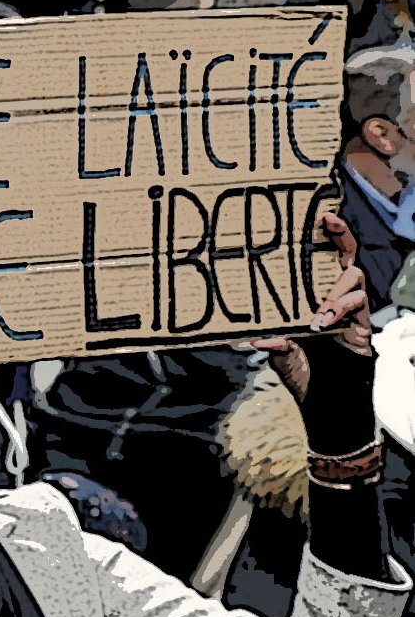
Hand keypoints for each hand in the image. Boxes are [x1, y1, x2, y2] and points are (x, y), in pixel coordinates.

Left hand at [252, 214, 371, 403]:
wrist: (324, 399)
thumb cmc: (301, 372)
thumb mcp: (280, 356)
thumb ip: (272, 344)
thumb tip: (254, 339)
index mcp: (308, 297)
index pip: (315, 262)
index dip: (317, 239)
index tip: (313, 217)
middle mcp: (330, 297)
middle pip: (342, 257)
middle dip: (339, 236)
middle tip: (328, 222)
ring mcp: (348, 308)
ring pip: (352, 277)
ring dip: (336, 286)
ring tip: (321, 306)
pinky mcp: (362, 322)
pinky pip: (359, 304)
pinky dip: (341, 307)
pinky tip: (324, 319)